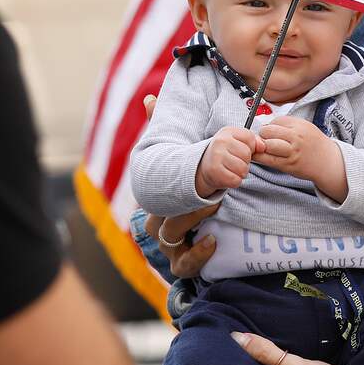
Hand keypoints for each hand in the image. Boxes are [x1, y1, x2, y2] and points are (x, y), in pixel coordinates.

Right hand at [141, 94, 220, 278]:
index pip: (152, 185)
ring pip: (169, 236)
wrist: (211, 242)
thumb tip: (148, 99)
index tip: (201, 163)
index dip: (168, 171)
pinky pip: (183, 265)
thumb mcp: (185, 162)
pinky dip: (197, 254)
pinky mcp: (184, 264)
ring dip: (191, 219)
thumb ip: (168, 133)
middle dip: (186, 200)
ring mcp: (169, 246)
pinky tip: (213, 240)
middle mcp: (158, 221)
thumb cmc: (193, 196)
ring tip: (215, 203)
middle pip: (159, 213)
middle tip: (213, 188)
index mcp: (157, 198)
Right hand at [196, 126, 265, 197]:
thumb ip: (253, 141)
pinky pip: (236, 180)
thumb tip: (263, 147)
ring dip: (240, 173)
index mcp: (228, 131)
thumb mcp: (238, 142)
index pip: (250, 139)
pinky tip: (227, 175)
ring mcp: (216, 157)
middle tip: (234, 161)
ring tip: (231, 169)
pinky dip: (234, 181)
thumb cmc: (225, 153)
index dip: (250, 148)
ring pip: (243, 169)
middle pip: (247, 155)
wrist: (205, 166)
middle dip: (245, 161)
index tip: (240, 150)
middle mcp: (220, 142)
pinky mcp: (215, 172)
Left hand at [255, 116, 347, 201]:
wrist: (328, 161)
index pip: (275, 120)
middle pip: (268, 131)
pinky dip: (260, 158)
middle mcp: (296, 137)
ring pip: (266, 145)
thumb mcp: (304, 127)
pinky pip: (268, 160)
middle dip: (263, 135)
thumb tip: (266, 127)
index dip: (270, 125)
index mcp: (300, 125)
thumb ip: (287, 125)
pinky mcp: (288, 165)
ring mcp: (292, 152)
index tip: (272, 132)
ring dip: (261, 147)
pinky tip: (262, 157)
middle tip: (266, 140)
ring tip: (265, 149)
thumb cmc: (314, 144)